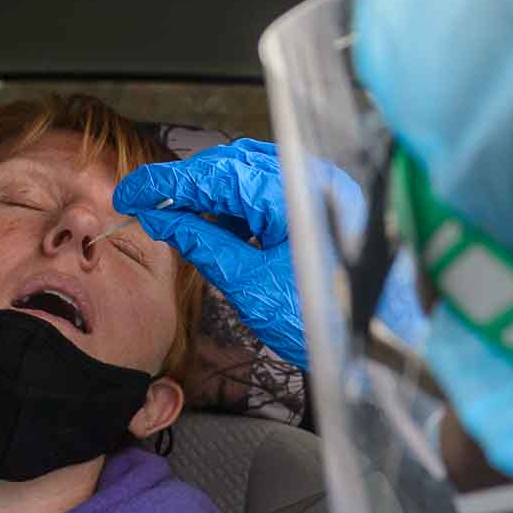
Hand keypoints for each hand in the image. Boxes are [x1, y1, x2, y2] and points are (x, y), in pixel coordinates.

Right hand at [115, 141, 430, 369]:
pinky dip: (244, 208)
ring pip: (252, 177)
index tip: (130, 195)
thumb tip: (163, 219)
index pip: (210, 172)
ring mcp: (323, 190)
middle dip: (188, 188)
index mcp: (291, 191)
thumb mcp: (248, 284)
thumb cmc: (327, 321)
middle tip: (150, 209)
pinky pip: (275, 193)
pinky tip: (225, 231)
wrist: (382, 345)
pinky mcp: (329, 207)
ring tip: (186, 226)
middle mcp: (311, 179)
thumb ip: (202, 243)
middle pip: (230, 166)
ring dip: (216, 198)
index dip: (164, 184)